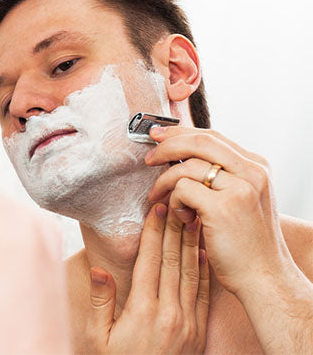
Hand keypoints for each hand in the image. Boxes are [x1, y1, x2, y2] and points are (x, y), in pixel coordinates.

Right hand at [83, 203, 209, 353]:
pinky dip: (203, 269)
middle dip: (173, 229)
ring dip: (191, 243)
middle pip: (172, 261)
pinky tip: (202, 252)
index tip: (155, 211)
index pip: (149, 262)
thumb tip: (99, 268)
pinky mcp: (198, 331)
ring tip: (192, 218)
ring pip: (190, 273)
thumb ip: (100, 302)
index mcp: (142, 311)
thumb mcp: (97, 338)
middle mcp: (169, 313)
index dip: (152, 234)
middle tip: (176, 203)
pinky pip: (203, 293)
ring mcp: (187, 322)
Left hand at [145, 126, 287, 294]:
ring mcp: (240, 188)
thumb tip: (181, 157)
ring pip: (186, 166)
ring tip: (161, 199)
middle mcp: (253, 172)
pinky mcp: (222, 206)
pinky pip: (182, 189)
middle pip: (199, 141)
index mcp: (257, 166)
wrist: (262, 277)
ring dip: (165, 182)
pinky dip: (174, 201)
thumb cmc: (245, 243)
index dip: (181, 133)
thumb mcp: (241, 200)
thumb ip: (221, 177)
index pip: (213, 136)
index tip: (158, 137)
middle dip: (167, 146)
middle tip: (148, 159)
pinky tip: (181, 217)